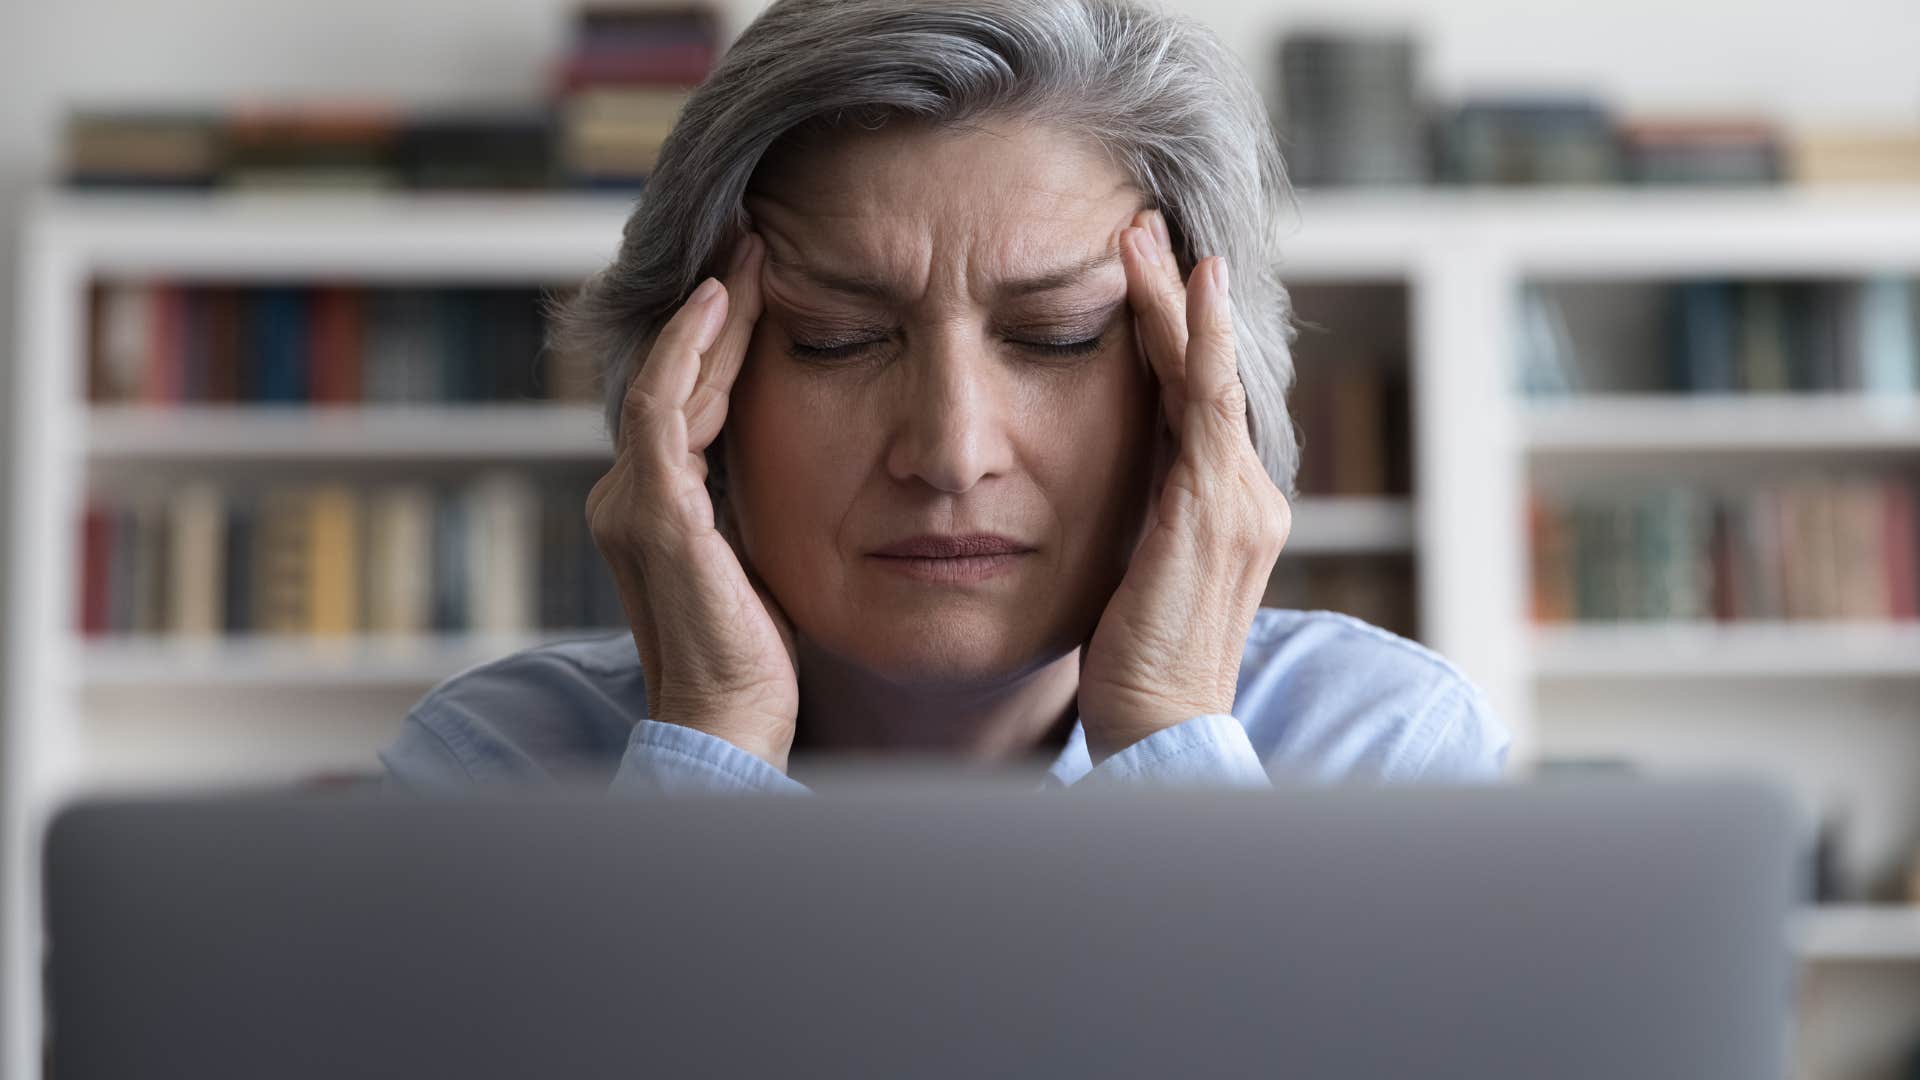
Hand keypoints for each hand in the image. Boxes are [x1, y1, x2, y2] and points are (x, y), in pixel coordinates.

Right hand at [586, 233, 800, 770]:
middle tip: (752, 239)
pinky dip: (689, 351)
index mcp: (651, 511)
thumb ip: (753, 511)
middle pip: (671, 378)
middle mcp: (626, 498)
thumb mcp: (758, 565)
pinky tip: (724, 303)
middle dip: (714, 309)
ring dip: (709, 313)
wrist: (730, 730)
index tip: (757, 283)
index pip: (683, 402)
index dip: (717, 340)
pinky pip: (665, 408)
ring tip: (748, 251)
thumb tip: (793, 462)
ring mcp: (633, 504)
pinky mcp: (655, 514)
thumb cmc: (754, 665)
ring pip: (668, 380)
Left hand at [1076, 210, 1292, 762]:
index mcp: (1226, 513)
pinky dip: (1199, 341)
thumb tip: (1096, 494)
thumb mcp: (1131, 583)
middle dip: (1174, 298)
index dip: (1167, 336)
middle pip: (1206, 374)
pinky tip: (1187, 288)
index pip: (1193, 403)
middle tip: (1140, 225)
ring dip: (1176, 299)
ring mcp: (1239, 500)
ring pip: (1209, 374)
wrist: (1162, 736)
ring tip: (1142, 234)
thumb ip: (1131, 529)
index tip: (1139, 278)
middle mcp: (1247, 496)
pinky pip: (1208, 406)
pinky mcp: (1214, 509)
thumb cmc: (1136, 676)